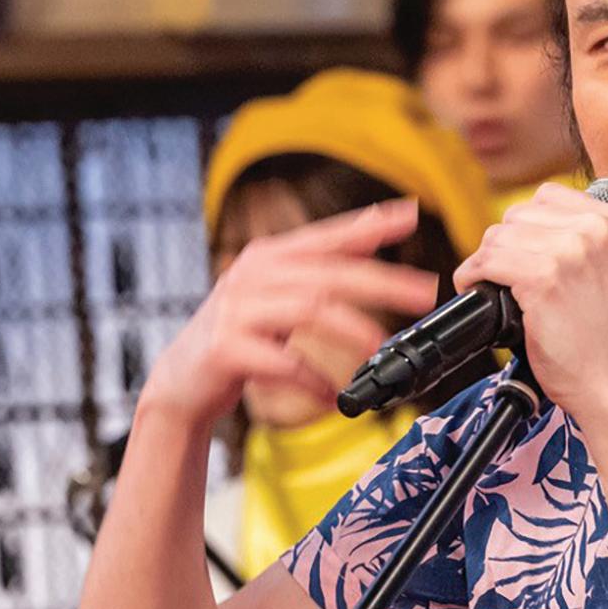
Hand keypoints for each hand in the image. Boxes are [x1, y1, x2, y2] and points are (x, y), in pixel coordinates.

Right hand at [144, 199, 437, 428]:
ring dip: (352, 329)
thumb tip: (378, 229)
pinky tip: (333, 394)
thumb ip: (322, 265)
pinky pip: (281, 361)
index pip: (328, 236)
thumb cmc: (241, 334)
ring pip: (308, 309)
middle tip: (425, 294)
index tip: (410, 214)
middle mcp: (253, 275)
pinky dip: (313, 379)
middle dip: (383, 283)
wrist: (182, 380)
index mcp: (270, 257)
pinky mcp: (226, 348)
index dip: (369, 225)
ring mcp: (238, 310)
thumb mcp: (278, 292)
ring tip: (379, 348)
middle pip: (329, 273)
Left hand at [453, 182, 607, 415]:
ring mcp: (570, 252)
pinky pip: (486, 262)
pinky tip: (476, 288)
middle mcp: (596, 229)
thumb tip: (521, 227)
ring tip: (492, 284)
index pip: (547, 197)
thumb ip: (578, 239)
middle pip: (517, 215)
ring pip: (497, 237)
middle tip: (505, 276)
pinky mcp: (543, 280)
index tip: (522, 252)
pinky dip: (471, 275)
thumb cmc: (606, 336)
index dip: (526, 226)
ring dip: (485, 261)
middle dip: (504, 245)